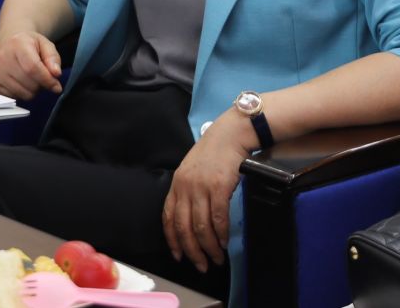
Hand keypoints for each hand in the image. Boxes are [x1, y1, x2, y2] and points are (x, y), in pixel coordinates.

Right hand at [0, 30, 62, 98]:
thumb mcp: (45, 45)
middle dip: (41, 85)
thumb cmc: (29, 45)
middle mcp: (3, 57)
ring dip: (32, 91)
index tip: (56, 86)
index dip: (47, 80)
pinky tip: (20, 82)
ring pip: (23, 94)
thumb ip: (53, 58)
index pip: (33, 68)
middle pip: (29, 83)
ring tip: (30, 79)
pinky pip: (14, 97)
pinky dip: (22, 93)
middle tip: (41, 77)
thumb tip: (56, 73)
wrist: (10, 44)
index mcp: (18, 44)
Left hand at [162, 114, 249, 274]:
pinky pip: (218, 218)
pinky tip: (224, 242)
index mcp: (177, 183)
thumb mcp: (192, 169)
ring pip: (201, 227)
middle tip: (201, 265)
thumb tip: (191, 218)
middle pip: (184, 228)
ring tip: (216, 258)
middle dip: (192, 251)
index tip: (179, 256)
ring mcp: (201, 187)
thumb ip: (188, 191)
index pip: (168, 218)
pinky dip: (220, 234)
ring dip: (208, 247)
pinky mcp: (219, 188)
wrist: (231, 134)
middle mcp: (185, 187)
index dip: (173, 240)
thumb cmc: (214, 152)